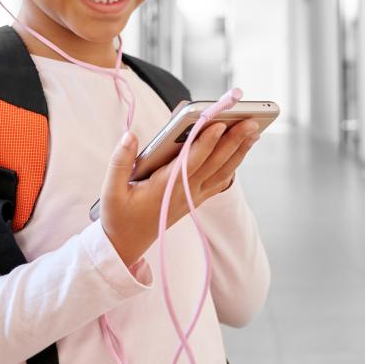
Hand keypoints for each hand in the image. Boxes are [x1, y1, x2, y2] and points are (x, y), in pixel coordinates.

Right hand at [99, 119, 260, 266]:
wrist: (126, 244)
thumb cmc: (119, 215)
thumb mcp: (110, 190)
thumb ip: (120, 161)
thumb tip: (131, 135)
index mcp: (165, 188)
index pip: (191, 161)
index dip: (206, 142)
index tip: (219, 123)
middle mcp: (184, 192)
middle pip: (214, 163)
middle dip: (233, 141)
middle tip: (250, 121)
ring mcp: (193, 197)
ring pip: (223, 172)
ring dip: (239, 152)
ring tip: (254, 131)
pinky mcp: (195, 200)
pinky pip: (219, 181)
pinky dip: (233, 165)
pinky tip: (241, 152)